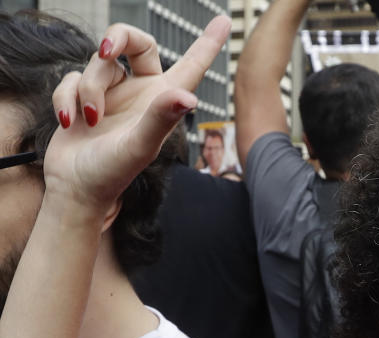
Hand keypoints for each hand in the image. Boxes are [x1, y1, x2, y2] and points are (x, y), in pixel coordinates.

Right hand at [45, 16, 230, 213]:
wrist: (76, 188)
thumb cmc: (112, 173)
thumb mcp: (140, 145)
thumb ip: (161, 119)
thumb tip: (187, 98)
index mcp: (164, 100)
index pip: (191, 65)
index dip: (207, 43)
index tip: (225, 22)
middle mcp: (142, 92)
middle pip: (134, 41)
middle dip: (117, 37)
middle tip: (106, 50)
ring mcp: (113, 93)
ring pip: (97, 63)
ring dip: (88, 88)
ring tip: (90, 120)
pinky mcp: (83, 96)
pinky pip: (72, 77)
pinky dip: (67, 98)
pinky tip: (71, 123)